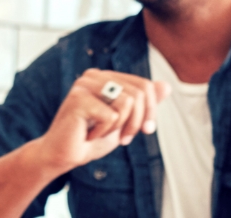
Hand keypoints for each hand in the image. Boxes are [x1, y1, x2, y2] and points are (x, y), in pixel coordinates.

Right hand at [26, 69, 169, 174]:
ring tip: (101, 133)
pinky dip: (104, 132)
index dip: (151, 111)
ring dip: (119, 127)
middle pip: (140, 93)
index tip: (145, 130)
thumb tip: (166, 85)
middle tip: (124, 138)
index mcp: (106, 77)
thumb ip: (143, 104)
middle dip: (136, 122)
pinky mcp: (78, 98)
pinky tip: (88, 134)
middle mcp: (94, 75)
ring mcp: (84, 84)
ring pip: (127, 102)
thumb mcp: (125, 121)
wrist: (63, 156)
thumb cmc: (92, 138)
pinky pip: (111, 115)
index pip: (145, 86)